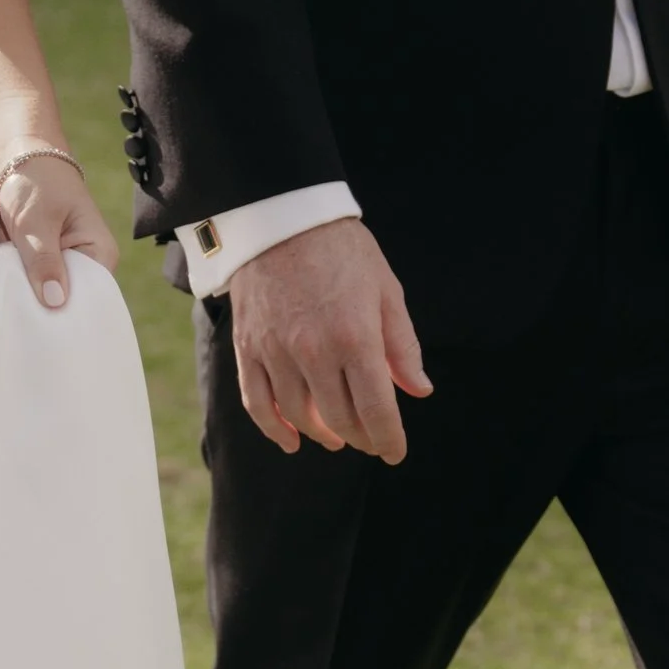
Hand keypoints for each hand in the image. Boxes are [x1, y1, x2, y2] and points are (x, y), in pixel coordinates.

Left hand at [0, 150, 121, 310]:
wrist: (16, 161)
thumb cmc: (36, 182)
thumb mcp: (36, 221)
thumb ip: (44, 260)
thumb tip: (56, 303)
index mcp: (99, 254)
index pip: (91, 297)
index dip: (67, 314)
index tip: (42, 328)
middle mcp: (85, 265)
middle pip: (68, 302)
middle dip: (44, 310)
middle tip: (19, 322)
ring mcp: (61, 267)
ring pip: (45, 297)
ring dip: (26, 300)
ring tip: (8, 312)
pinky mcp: (40, 266)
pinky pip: (29, 287)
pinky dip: (16, 289)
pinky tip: (2, 298)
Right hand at [226, 217, 429, 460]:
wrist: (281, 217)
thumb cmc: (343, 251)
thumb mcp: (386, 290)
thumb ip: (402, 346)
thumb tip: (419, 390)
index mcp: (355, 338)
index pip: (376, 410)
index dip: (389, 439)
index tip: (395, 452)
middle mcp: (313, 352)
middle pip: (340, 418)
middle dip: (362, 437)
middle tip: (372, 440)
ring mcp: (276, 352)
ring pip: (299, 415)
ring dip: (323, 434)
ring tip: (337, 437)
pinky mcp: (248, 347)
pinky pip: (257, 402)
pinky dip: (274, 428)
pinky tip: (291, 441)